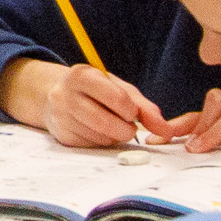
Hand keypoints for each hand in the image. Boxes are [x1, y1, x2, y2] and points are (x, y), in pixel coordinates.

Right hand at [34, 60, 175, 149]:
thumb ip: (143, 107)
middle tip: (129, 127)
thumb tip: (165, 129)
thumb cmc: (94, 90)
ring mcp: (61, 116)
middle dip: (126, 130)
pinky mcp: (62, 135)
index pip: (116, 98)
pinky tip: (98, 131)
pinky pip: (92, 145)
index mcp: (82, 75)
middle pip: (106, 122)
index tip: (132, 112)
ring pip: (100, 137)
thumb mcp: (117, 88)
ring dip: (115, 136)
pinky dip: (102, 141)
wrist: (56, 94)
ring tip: (112, 126)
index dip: (131, 110)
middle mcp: (66, 95)